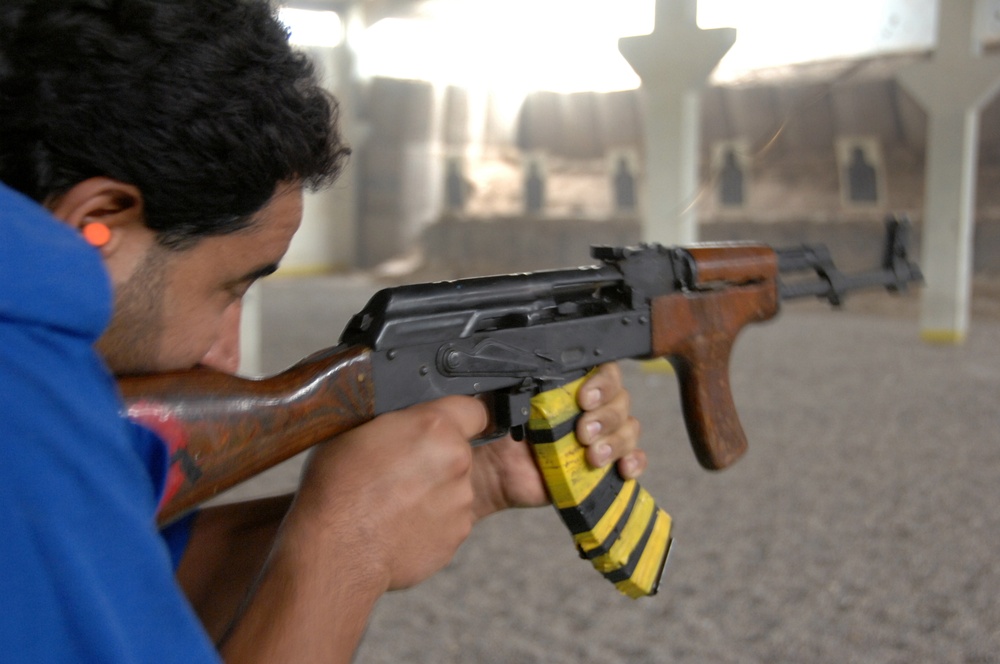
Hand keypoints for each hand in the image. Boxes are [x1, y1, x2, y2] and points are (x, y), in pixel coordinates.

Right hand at [289, 395, 487, 590]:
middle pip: (459, 452)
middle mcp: (457, 461)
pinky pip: (448, 520)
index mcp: (434, 427)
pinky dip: (429, 522)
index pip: (474, 410)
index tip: (443, 428)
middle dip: (436, 459)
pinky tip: (399, 526)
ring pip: (454, 488)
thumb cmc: (338, 488)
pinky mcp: (458, 534)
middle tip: (400, 472)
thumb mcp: (357, 430)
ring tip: (394, 505)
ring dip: (433, 492)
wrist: (337, 550)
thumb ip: (399, 422)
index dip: (459, 418)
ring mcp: (461, 501)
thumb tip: (409, 425)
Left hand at [470, 362, 644, 519]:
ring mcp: (599, 437)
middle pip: (621, 400)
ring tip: (593, 456)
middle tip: (582, 432)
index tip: (584, 399)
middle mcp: (590, 408)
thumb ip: (511, 388)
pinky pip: (633, 457)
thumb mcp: (502, 401)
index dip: (602, 382)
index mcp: (570, 386)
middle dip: (606, 417)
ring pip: (628, 429)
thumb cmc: (499, 431)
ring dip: (616, 441)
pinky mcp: (603, 465)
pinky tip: (622, 468)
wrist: (496, 473)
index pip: (603, 371)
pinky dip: (634, 461)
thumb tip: (513, 382)